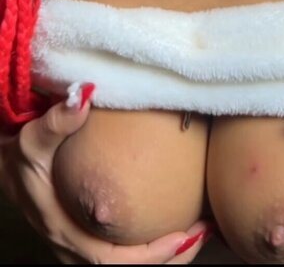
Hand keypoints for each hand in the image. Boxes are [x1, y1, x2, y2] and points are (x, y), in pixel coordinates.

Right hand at [0, 90, 211, 264]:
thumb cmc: (20, 155)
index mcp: (67, 233)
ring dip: (162, 254)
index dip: (152, 255)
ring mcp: (80, 242)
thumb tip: (85, 94)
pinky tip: (172, 218)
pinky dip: (150, 243)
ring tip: (197, 229)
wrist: (5, 166)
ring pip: (125, 263)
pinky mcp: (86, 232)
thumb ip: (58, 120)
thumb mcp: (33, 138)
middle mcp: (74, 246)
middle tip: (203, 233)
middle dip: (169, 259)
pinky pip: (121, 249)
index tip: (184, 236)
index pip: (112, 261)